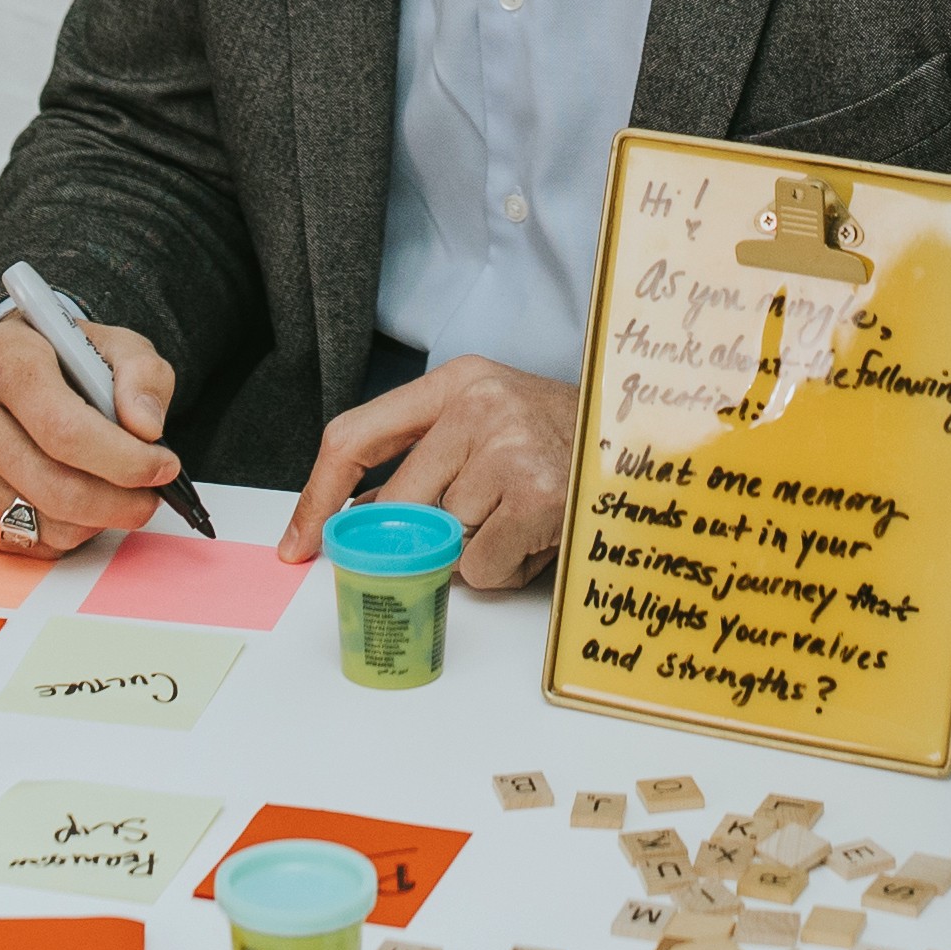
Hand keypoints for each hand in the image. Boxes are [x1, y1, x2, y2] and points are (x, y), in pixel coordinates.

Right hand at [0, 311, 180, 553]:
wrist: (6, 374)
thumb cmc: (62, 365)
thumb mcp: (114, 348)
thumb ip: (141, 377)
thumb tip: (146, 428)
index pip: (62, 427)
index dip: (121, 458)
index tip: (162, 467)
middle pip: (51, 483)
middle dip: (115, 502)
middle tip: (148, 499)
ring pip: (37, 520)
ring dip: (90, 520)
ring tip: (108, 494)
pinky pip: (16, 542)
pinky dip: (57, 534)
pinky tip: (68, 503)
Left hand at [278, 354, 573, 582]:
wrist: (650, 441)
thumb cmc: (566, 439)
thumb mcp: (490, 422)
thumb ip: (427, 458)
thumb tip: (357, 520)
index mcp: (456, 381)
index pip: (354, 436)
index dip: (317, 496)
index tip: (300, 542)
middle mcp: (478, 406)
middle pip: (397, 505)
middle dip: (423, 537)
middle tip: (475, 523)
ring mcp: (508, 449)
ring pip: (443, 542)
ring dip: (477, 549)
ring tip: (523, 516)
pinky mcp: (537, 495)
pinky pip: (482, 566)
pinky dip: (507, 567)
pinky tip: (539, 534)